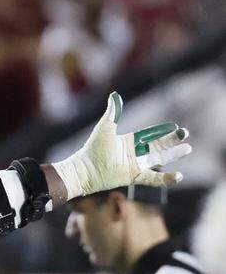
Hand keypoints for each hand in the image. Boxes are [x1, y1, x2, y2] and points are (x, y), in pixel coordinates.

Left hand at [52, 91, 190, 199]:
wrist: (86, 168)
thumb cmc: (93, 148)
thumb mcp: (106, 127)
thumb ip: (113, 112)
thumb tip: (115, 95)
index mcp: (128, 142)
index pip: (149, 135)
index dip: (162, 131)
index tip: (175, 127)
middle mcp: (133, 154)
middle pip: (157, 146)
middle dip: (172, 140)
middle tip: (185, 134)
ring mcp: (135, 166)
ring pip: (159, 160)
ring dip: (173, 155)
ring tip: (188, 149)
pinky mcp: (134, 177)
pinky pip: (153, 178)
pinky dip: (166, 178)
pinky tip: (179, 176)